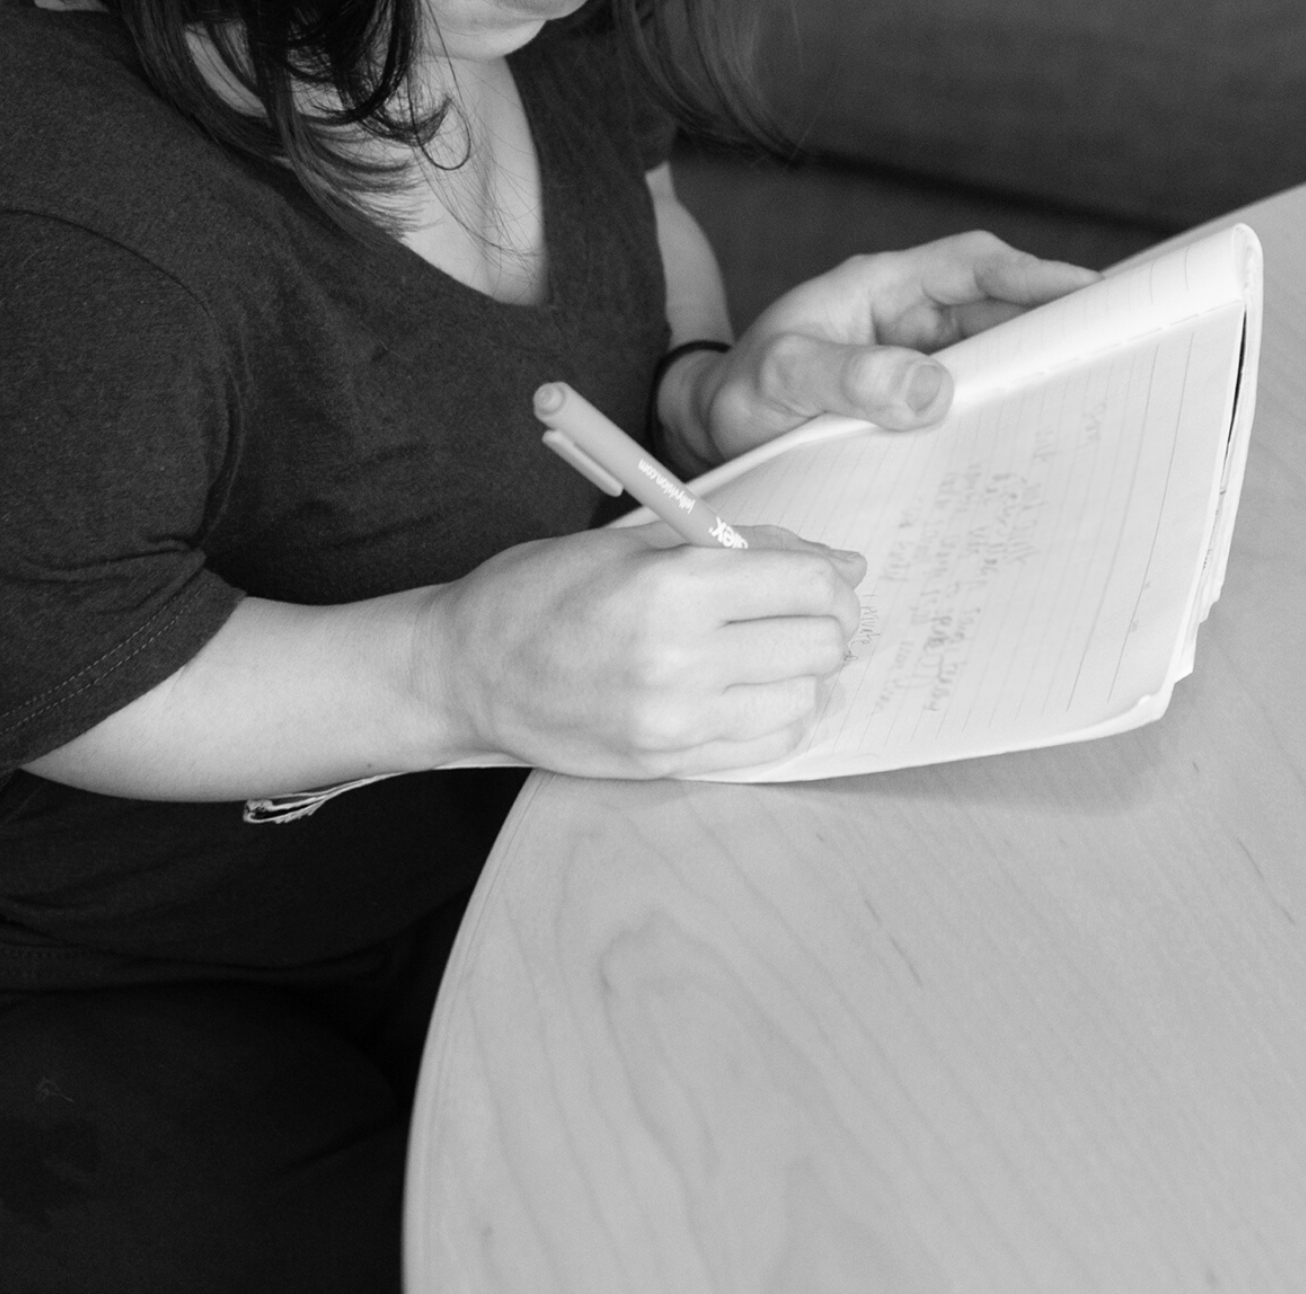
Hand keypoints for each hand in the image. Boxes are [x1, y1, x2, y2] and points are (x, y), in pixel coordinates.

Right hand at [421, 519, 865, 776]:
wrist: (465, 673)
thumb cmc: (541, 591)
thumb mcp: (634, 541)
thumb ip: (737, 546)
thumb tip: (839, 564)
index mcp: (670, 587)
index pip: (806, 583)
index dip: (833, 576)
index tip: (830, 576)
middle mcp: (680, 660)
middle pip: (818, 643)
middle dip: (827, 621)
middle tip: (805, 611)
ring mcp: (676, 722)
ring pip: (805, 698)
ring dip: (803, 671)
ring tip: (769, 650)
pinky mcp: (670, 763)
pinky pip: (771, 744)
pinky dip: (779, 713)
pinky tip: (751, 690)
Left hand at [663, 232, 1094, 468]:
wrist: (708, 433)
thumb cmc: (737, 393)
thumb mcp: (779, 378)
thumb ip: (845, 378)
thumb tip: (932, 390)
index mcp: (881, 288)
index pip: (972, 266)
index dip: (1031, 275)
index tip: (1088, 292)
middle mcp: (906, 319)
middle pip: (998, 310)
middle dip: (1054, 326)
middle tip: (1117, 354)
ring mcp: (913, 363)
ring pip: (991, 358)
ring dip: (1033, 376)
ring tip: (1091, 404)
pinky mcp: (912, 408)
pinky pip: (970, 401)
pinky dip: (1001, 415)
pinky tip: (1030, 445)